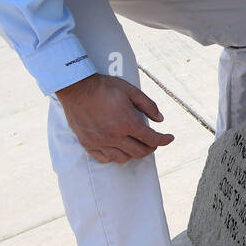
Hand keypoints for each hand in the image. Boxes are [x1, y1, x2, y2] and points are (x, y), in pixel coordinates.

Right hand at [55, 73, 174, 163]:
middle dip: (151, 148)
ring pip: (123, 158)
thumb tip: (160, 120)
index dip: (164, 140)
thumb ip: (148, 105)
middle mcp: (114, 136)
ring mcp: (100, 142)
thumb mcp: (131, 91)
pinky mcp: (88, 144)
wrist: (76, 87)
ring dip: (133, 153)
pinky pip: (105, 158)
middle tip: (153, 141)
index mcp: (127, 123)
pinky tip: (118, 148)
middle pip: (139, 152)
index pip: (152, 139)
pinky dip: (115, 156)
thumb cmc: (104, 87)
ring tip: (136, 145)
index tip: (170, 138)